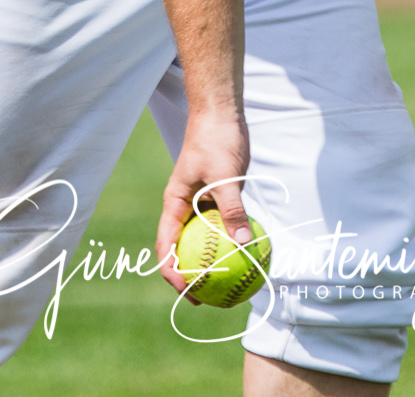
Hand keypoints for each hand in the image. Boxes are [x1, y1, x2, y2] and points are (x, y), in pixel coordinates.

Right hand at [155, 107, 252, 298]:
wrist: (221, 114)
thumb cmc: (215, 141)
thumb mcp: (224, 176)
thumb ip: (232, 209)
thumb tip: (244, 244)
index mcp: (174, 204)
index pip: (166, 246)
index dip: (172, 274)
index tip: (187, 292)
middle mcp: (183, 208)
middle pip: (181, 249)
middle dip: (188, 277)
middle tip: (205, 300)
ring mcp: (200, 203)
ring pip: (201, 240)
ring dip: (210, 261)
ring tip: (225, 285)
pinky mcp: (217, 198)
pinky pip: (222, 225)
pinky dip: (230, 240)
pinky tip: (248, 254)